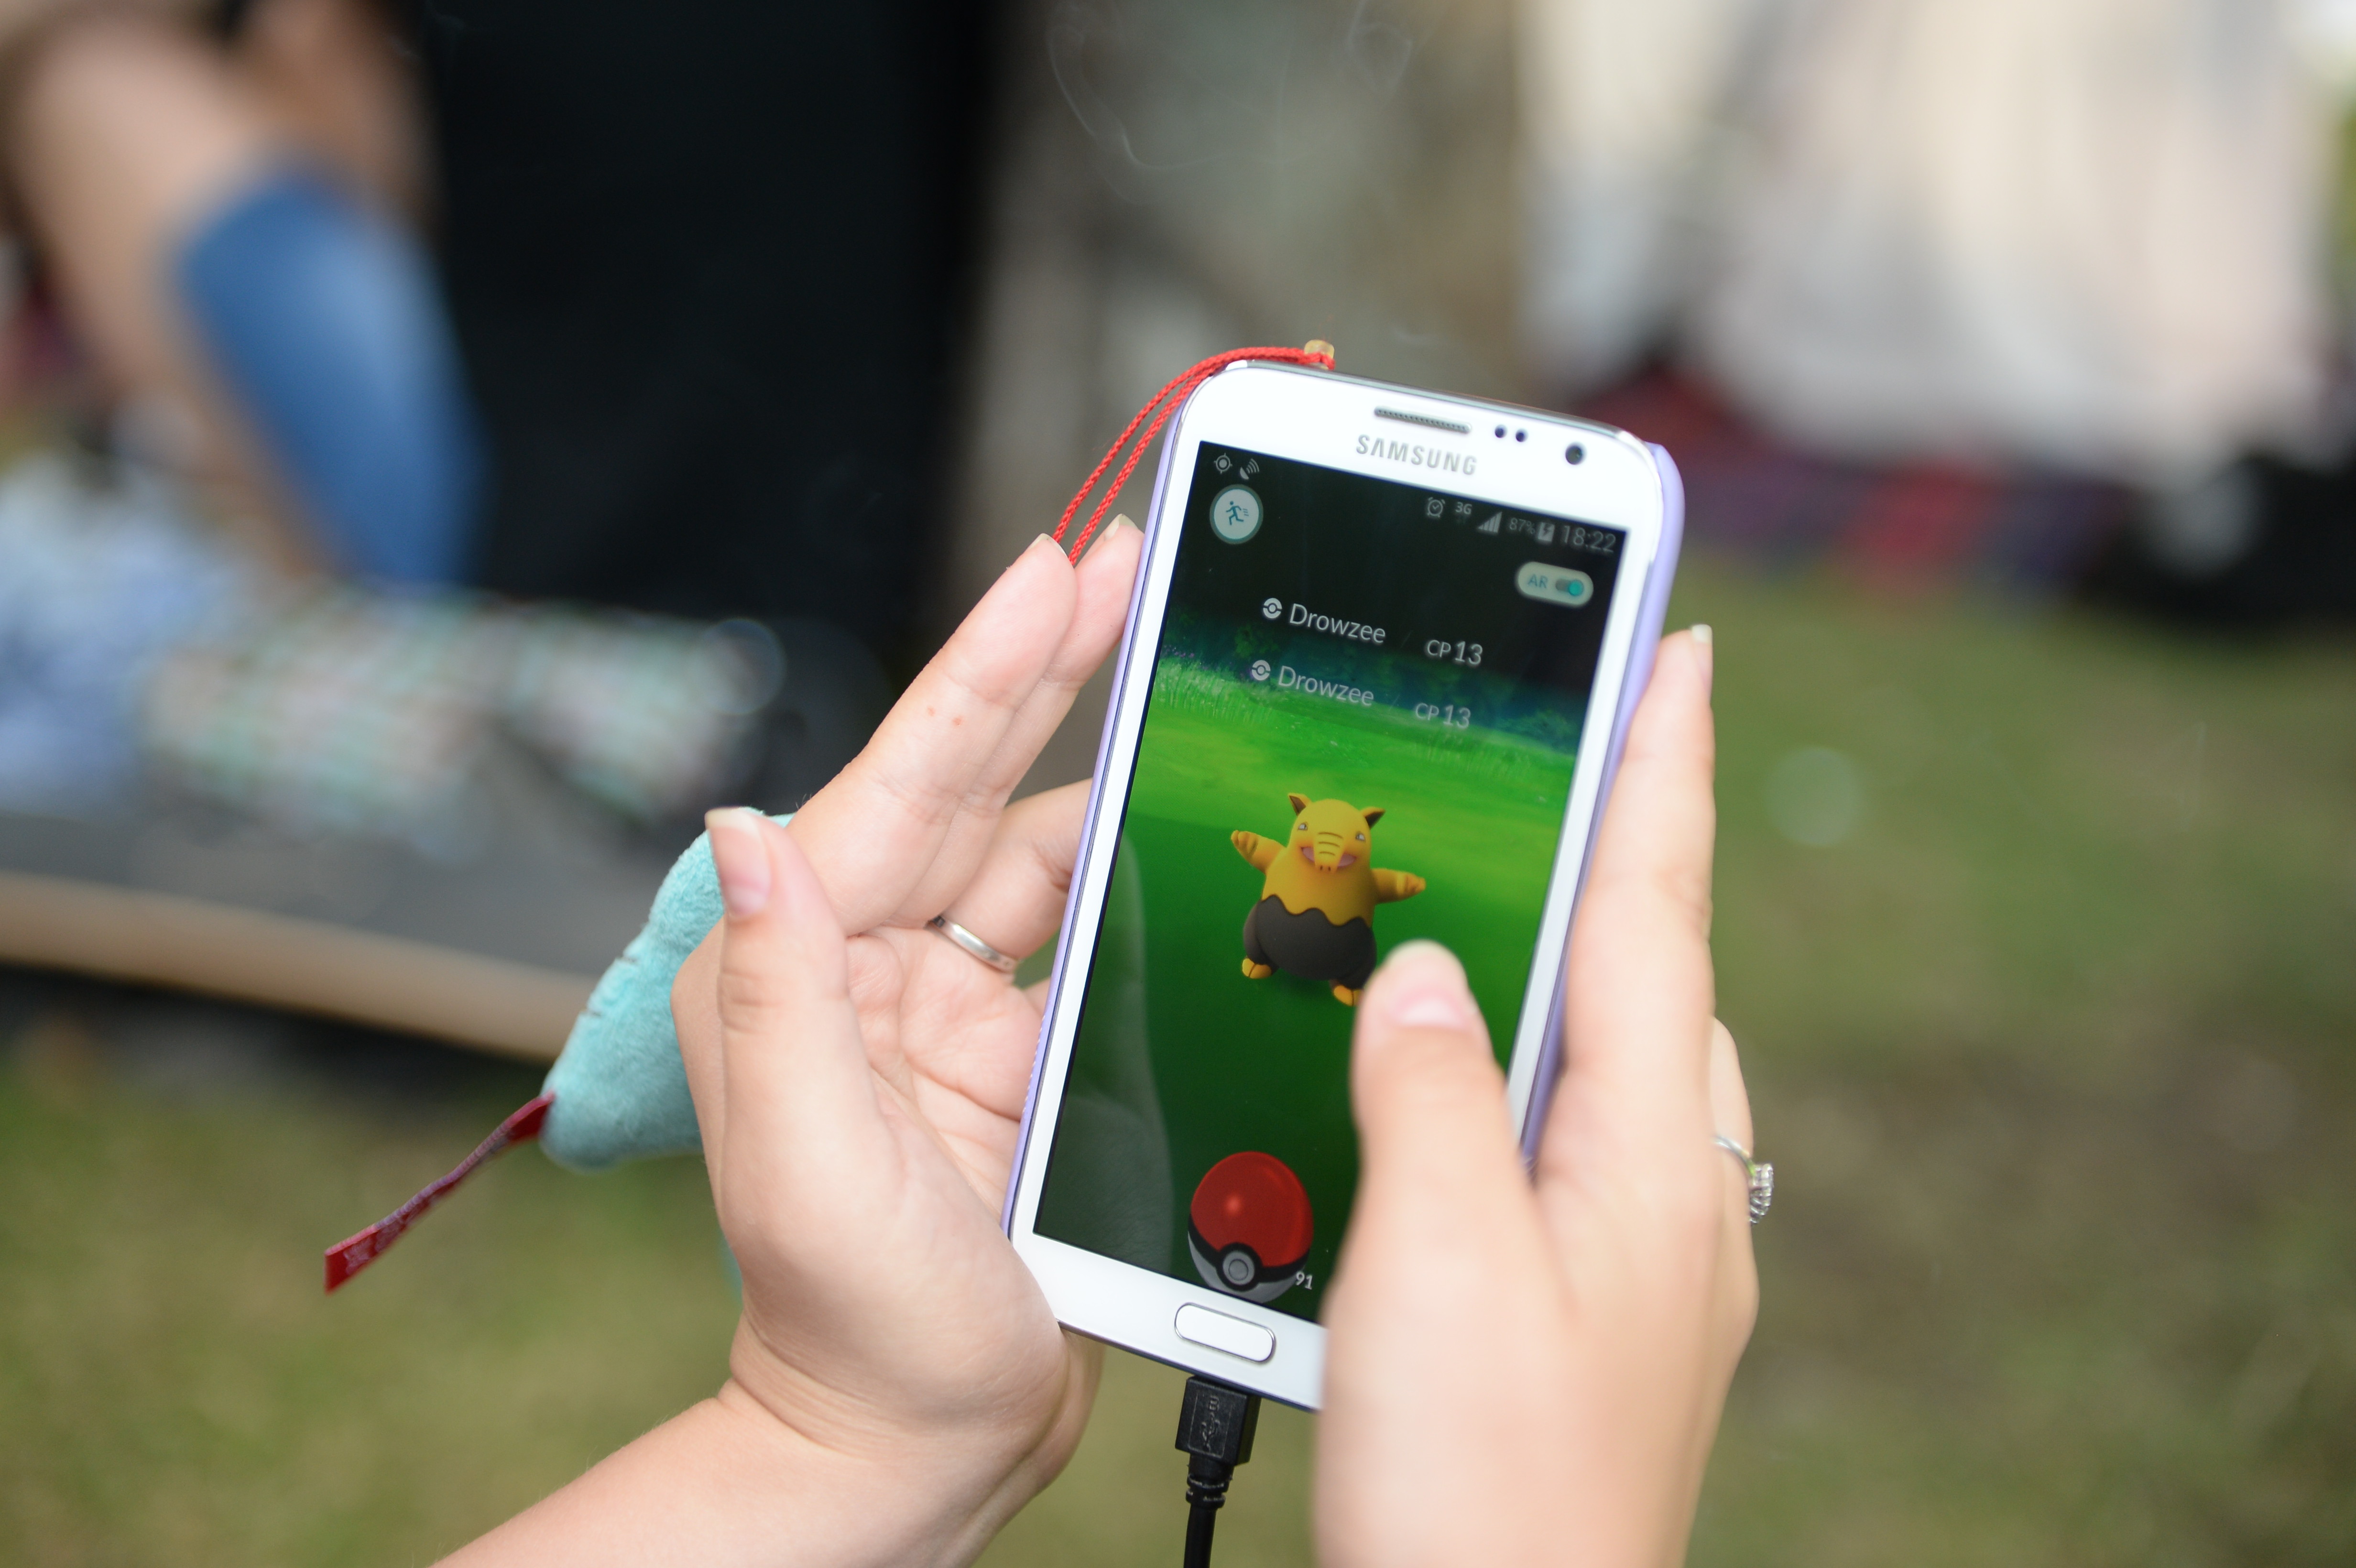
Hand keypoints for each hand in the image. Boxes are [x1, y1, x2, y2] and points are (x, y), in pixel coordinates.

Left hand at [442, 529, 1141, 1565]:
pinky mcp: (1028, 1052)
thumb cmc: (848, 1328)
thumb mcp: (803, 1165)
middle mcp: (874, 969)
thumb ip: (775, 994)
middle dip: (1048, 671)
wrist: (918, 1445)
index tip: (1053, 572)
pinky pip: (1094, 935)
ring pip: (1045, 851)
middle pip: (977, 788)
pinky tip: (1195, 820)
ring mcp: (960, 1009)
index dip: (986, 675)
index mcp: (802, 971)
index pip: (904, 788)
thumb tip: (744, 830)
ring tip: (1185, 671)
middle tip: (1128, 565)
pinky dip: (1144, 876)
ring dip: (1111, 766)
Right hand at [1317, 630, 1755, 1567]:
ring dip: (1573, 966)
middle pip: (1652, 979)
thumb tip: (1423, 971)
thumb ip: (1430, 1088)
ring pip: (1616, 1066)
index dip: (1658, 770)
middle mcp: (1670, 1197)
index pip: (1655, 912)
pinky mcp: (1600, 1315)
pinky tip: (1469, 1095)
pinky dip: (1532, 1078)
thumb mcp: (1437, 1256)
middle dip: (1619, 853)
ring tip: (1506, 898)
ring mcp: (1647, 1261)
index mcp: (1646, 1157)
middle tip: (1574, 751)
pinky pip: (1577, 1146)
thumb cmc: (1484, 1486)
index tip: (1675, 648)